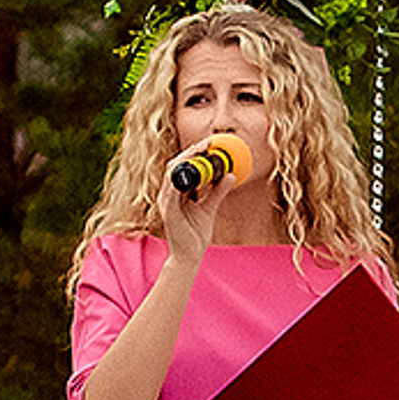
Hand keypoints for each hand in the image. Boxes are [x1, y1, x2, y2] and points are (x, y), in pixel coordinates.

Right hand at [159, 145, 239, 267]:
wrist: (188, 257)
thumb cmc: (195, 234)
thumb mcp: (210, 208)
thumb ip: (218, 192)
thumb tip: (231, 175)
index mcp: (178, 192)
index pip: (184, 166)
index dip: (195, 153)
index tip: (211, 143)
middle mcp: (169, 194)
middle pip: (177, 165)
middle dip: (192, 151)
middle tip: (209, 142)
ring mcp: (167, 202)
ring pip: (172, 174)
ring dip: (187, 160)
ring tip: (202, 150)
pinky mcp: (169, 212)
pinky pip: (172, 191)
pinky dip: (181, 180)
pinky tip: (193, 172)